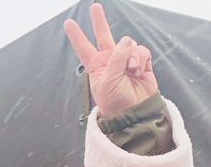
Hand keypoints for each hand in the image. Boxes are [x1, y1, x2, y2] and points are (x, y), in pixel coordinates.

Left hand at [63, 3, 158, 119]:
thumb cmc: (116, 102)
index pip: (83, 48)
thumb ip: (116, 59)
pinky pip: (141, 50)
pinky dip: (141, 59)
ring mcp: (125, 60)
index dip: (76, 35)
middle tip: (95, 7)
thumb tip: (126, 41)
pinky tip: (139, 71)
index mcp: (96, 66)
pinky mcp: (141, 62)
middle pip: (103, 36)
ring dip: (131, 56)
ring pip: (128, 44)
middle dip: (99, 21)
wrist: (134, 112)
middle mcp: (110, 60)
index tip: (68, 23)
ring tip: (131, 72)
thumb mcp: (108, 81)